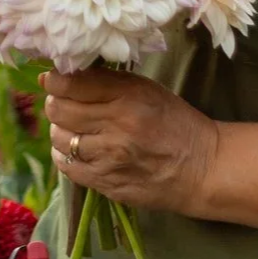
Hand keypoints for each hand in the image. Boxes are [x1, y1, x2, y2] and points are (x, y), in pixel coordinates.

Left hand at [43, 68, 219, 215]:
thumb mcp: (145, 89)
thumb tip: (59, 74)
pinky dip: (65, 156)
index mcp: (127, 97)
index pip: (69, 84)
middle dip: (55, 103)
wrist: (203, 169)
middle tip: (64, 103)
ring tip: (75, 128)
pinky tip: (78, 150)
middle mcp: (116, 127)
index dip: (54, 80)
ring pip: (60, 138)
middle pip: (58, 110)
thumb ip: (105, 80)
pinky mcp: (108, 184)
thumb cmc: (173, 122)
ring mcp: (111, 159)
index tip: (54, 80)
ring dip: (61, 130)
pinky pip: (68, 167)